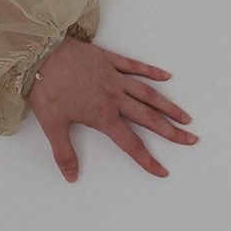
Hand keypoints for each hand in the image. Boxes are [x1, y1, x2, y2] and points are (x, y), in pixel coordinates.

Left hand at [28, 36, 196, 181]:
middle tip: (191, 140)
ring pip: (148, 94)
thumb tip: (71, 177)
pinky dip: (152, 71)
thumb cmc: (45, 88)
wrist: (40, 53)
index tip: (162, 171)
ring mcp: (114, 77)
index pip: (130, 143)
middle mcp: (114, 97)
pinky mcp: (108, 60)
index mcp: (102, 115)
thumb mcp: (51, 124)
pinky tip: (166, 77)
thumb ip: (64, 153)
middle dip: (171, 132)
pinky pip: (135, 66)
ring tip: (185, 117)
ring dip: (168, 106)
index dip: (147, 159)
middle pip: (149, 118)